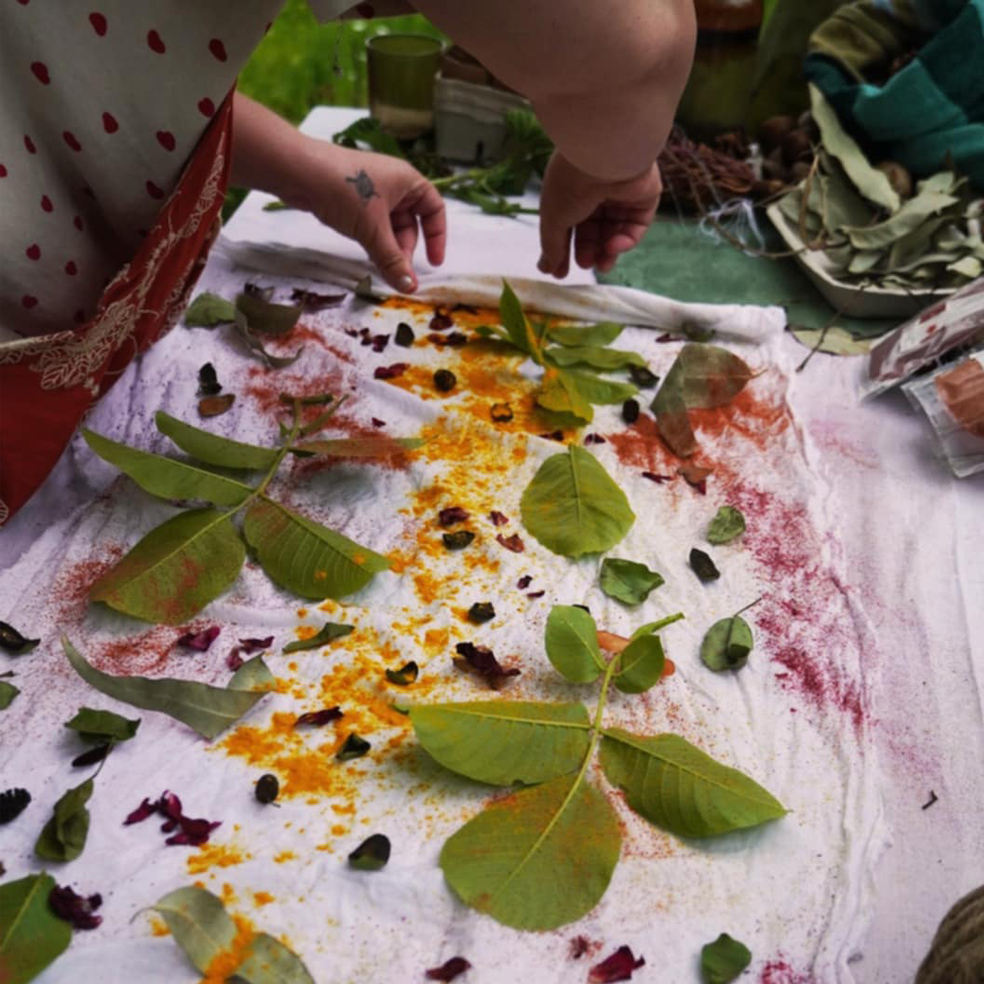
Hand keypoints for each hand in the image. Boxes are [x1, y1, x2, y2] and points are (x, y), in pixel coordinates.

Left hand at [288, 140, 445, 292]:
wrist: (297, 170)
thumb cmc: (344, 190)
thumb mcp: (372, 229)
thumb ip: (392, 260)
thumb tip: (410, 288)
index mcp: (408, 181)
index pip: (434, 210)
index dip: (437, 237)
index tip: (433, 264)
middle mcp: (394, 184)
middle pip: (411, 223)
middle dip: (406, 249)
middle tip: (397, 272)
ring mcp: (372, 192)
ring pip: (389, 227)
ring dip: (388, 248)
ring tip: (381, 267)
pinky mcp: (353, 200)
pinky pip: (372, 225)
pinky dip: (373, 240)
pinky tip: (367, 254)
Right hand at [537, 152, 661, 277]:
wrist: (604, 157)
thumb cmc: (571, 184)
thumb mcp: (553, 220)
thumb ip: (552, 247)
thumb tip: (548, 269)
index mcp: (572, 192)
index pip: (569, 226)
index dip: (565, 250)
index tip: (560, 272)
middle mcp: (597, 191)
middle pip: (593, 231)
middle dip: (589, 251)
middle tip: (585, 265)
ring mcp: (622, 194)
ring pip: (616, 231)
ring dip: (608, 251)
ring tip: (602, 264)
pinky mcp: (644, 197)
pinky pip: (636, 226)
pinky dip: (627, 240)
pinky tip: (615, 246)